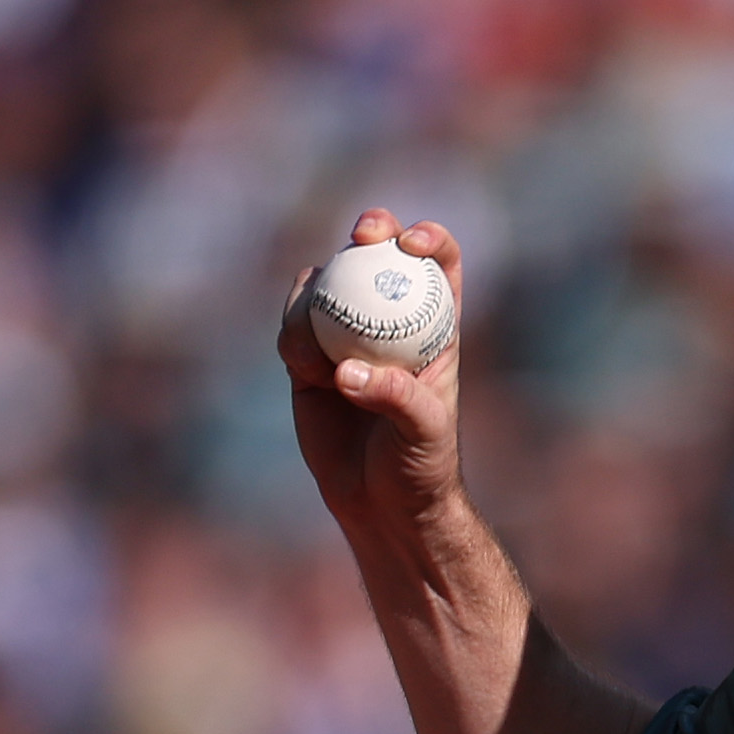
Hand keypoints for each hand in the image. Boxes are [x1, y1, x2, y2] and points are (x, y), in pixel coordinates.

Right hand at [281, 210, 464, 534]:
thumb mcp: (423, 432)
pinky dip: (294, 336)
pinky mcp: (309, 358)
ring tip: (321, 357)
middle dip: (372, 231)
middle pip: (379, 256)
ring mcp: (346, 335)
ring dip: (317, 298)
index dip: (430, 239)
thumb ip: (395, 396)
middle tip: (362, 238)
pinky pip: (294, 325)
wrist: (380, 503)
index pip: (440, 266)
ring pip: (327, 285)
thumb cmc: (420, 467)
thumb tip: (347, 370)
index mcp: (435, 328)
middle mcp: (390, 321)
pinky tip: (305, 370)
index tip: (412, 241)